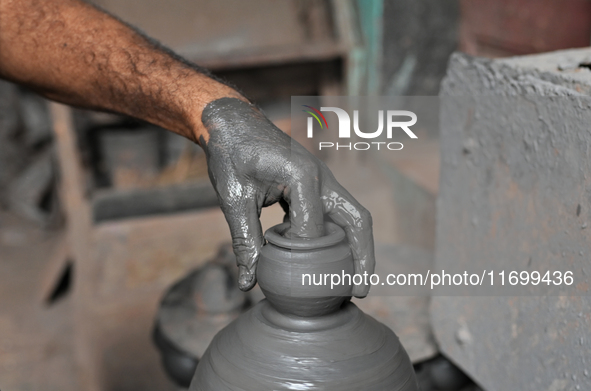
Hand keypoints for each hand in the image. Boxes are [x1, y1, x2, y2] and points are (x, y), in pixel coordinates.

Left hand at [200, 98, 374, 297]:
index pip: (314, 227)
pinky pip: (335, 213)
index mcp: (303, 175)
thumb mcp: (233, 198)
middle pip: (356, 220)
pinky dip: (337, 238)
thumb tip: (250, 283)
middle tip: (358, 291)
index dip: (306, 257)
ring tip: (352, 283)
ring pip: (351, 217)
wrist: (231, 122)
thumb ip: (244, 241)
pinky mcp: (315, 184)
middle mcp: (321, 177)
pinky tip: (326, 261)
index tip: (295, 280)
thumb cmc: (231, 154)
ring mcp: (322, 179)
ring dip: (356, 248)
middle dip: (363, 256)